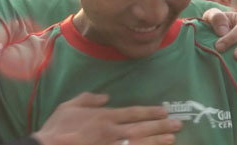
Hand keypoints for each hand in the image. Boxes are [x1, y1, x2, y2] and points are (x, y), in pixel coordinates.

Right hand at [33, 93, 180, 144]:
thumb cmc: (58, 127)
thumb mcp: (68, 106)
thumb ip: (88, 99)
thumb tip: (105, 96)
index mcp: (104, 117)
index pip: (132, 113)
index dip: (149, 111)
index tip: (164, 110)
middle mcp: (113, 131)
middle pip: (142, 128)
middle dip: (161, 126)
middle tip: (178, 124)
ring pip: (141, 143)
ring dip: (158, 140)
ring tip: (172, 138)